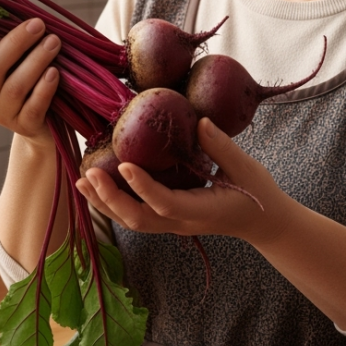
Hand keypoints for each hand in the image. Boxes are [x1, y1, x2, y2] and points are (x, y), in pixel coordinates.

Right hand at [0, 18, 60, 144]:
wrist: (48, 119)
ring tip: (54, 43)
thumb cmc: (31, 76)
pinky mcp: (25, 126)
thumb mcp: (18, 57)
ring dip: (35, 61)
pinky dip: (44, 88)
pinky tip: (55, 73)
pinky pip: (33, 107)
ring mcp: (4, 113)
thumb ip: (13, 39)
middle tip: (38, 25)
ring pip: (14, 87)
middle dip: (15, 44)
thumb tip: (24, 11)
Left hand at [75, 119, 294, 244]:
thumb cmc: (257, 193)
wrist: (263, 222)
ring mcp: (172, 225)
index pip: (166, 203)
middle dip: (111, 199)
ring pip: (131, 222)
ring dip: (104, 204)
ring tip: (82, 181)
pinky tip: (97, 188)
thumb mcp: (246, 167)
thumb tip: (199, 120)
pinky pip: (135, 216)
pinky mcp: (167, 220)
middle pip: (138, 220)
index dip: (143, 187)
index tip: (125, 165)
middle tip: (88, 174)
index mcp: (201, 211)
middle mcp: (181, 223)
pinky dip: (113, 204)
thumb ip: (221, 147)